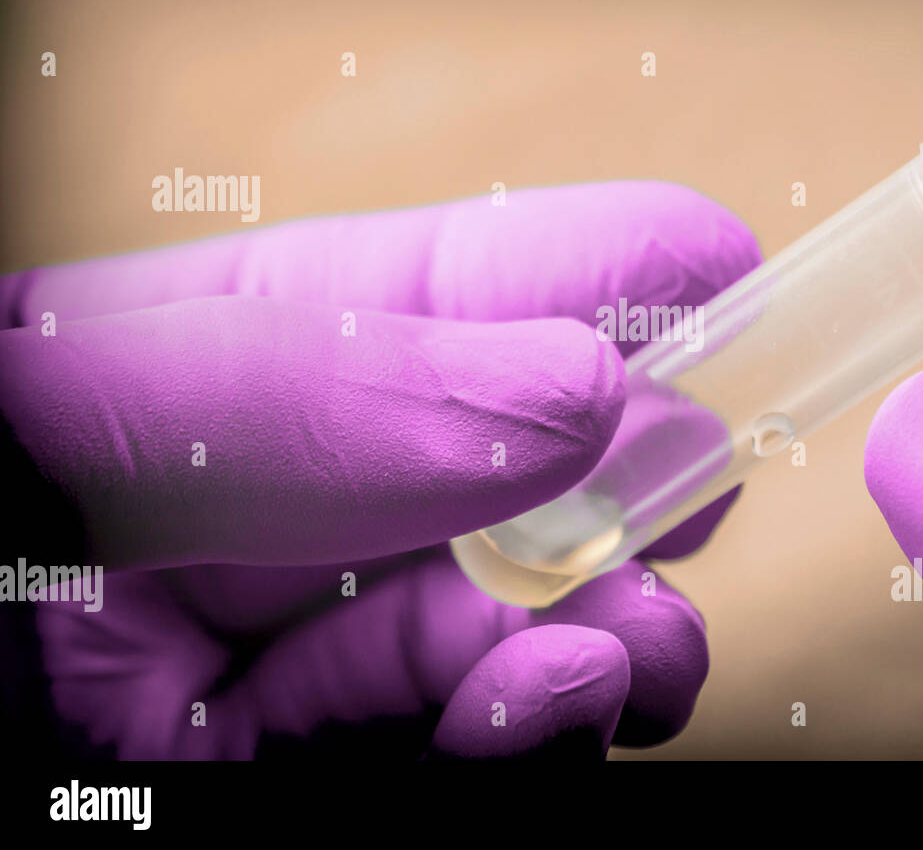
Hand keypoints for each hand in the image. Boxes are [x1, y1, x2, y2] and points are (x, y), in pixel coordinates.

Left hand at [0, 181, 759, 758]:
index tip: (733, 291)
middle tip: (680, 507)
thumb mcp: (84, 408)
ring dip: (612, 626)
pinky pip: (478, 731)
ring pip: (547, 613)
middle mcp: (343, 480)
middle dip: (649, 475)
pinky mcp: (332, 750)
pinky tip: (542, 699)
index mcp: (288, 340)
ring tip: (603, 647)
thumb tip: (583, 392)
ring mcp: (343, 623)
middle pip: (564, 459)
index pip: (504, 280)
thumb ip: (327, 390)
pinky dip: (535, 725)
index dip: (629, 276)